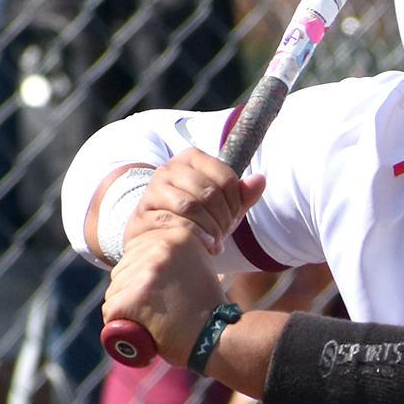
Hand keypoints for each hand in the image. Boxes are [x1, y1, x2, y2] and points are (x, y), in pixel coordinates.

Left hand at [104, 224, 230, 368]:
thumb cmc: (207, 308)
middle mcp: (160, 248)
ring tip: (152, 319)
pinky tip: (140, 328)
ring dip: (126, 307)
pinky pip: (110, 310)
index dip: (140, 273)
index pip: (134, 249)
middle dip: (131, 291)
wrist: (217, 337)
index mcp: (177, 236)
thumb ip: (175, 255)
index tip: (156, 290)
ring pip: (114, 290)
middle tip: (157, 308)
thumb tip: (145, 251)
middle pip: (122, 269)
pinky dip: (120, 324)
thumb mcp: (198, 266)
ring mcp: (145, 272)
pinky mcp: (133, 298)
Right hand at [126, 148, 266, 255]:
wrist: (152, 231)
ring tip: (214, 241)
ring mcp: (153, 189)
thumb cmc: (193, 215)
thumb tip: (260, 180)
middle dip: (222, 218)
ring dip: (208, 228)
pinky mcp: (143, 211)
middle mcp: (170, 168)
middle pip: (210, 193)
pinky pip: (172, 222)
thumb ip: (242, 194)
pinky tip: (201, 246)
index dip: (235, 203)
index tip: (233, 218)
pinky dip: (192, 236)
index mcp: (192, 158)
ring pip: (191, 206)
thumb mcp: (221, 204)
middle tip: (224, 234)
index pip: (226, 178)